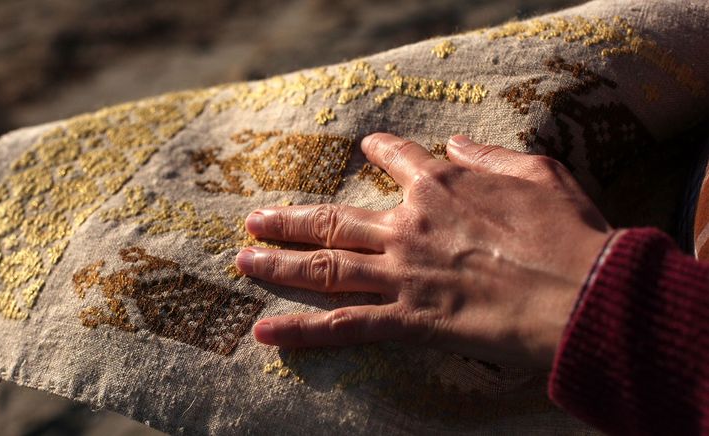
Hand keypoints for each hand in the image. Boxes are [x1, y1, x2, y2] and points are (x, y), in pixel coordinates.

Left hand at [236, 133, 612, 367]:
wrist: (581, 294)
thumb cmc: (569, 234)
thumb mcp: (539, 171)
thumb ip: (490, 155)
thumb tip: (456, 143)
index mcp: (442, 186)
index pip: (400, 160)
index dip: (381, 151)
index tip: (367, 148)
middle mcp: (408, 226)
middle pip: (333, 220)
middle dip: (289, 219)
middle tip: (255, 219)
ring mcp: (401, 274)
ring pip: (324, 266)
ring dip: (278, 262)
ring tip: (242, 260)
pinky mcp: (407, 321)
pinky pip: (343, 327)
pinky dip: (301, 331)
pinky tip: (264, 333)